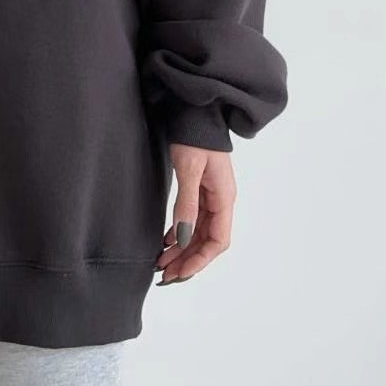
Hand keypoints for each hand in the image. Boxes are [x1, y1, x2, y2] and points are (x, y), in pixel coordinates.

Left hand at [153, 142, 235, 284]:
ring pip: (199, 233)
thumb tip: (184, 238)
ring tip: (161, 263)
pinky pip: (193, 220)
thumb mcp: (189, 169)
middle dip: (188, 260)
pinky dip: (180, 234)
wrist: (195, 110)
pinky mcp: (200, 189)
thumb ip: (187, 204)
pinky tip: (166, 242)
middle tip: (164, 275)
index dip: (200, 260)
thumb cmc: (195, 135)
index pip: (218, 241)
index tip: (180, 272)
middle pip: (208, 241)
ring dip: (182, 250)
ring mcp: (211, 195)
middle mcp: (221, 200)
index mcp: (224, 197)